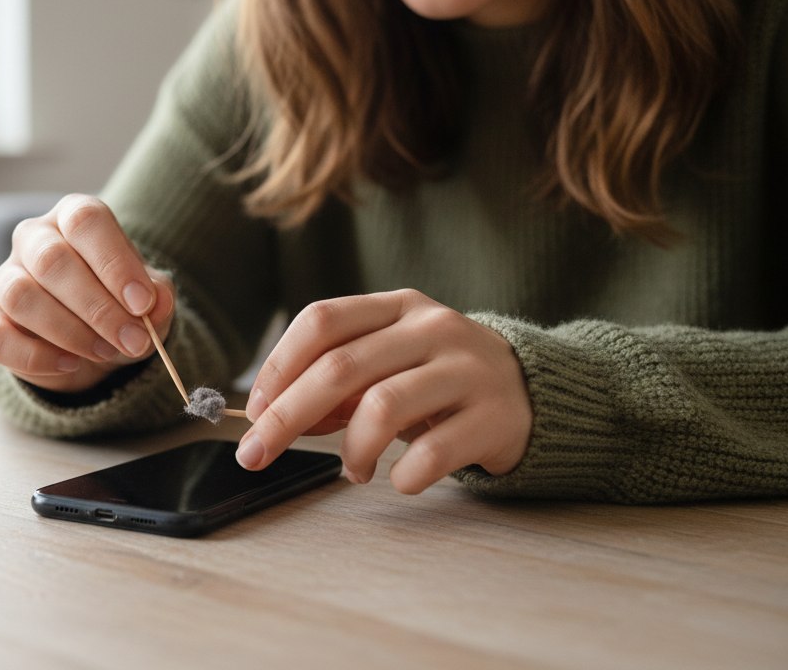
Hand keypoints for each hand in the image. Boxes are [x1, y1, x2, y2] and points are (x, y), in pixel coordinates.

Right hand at [0, 194, 174, 391]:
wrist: (94, 342)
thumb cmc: (120, 305)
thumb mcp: (150, 299)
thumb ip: (158, 296)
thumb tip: (157, 302)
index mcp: (75, 218)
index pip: (85, 221)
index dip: (114, 263)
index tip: (142, 304)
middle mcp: (35, 239)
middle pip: (51, 261)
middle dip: (97, 308)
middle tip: (132, 340)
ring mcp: (6, 278)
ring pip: (20, 297)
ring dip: (69, 332)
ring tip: (106, 351)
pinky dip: (36, 358)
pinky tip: (71, 364)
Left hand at [238, 289, 531, 493]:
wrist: (534, 393)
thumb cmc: (438, 381)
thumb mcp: (390, 364)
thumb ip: (337, 382)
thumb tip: (272, 417)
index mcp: (397, 306)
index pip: (321, 321)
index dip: (278, 367)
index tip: (253, 412)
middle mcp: (432, 328)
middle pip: (340, 367)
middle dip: (286, 416)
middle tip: (255, 456)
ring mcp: (467, 369)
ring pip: (383, 406)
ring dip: (350, 449)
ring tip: (353, 471)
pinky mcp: (495, 417)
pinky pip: (434, 452)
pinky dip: (403, 475)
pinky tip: (398, 481)